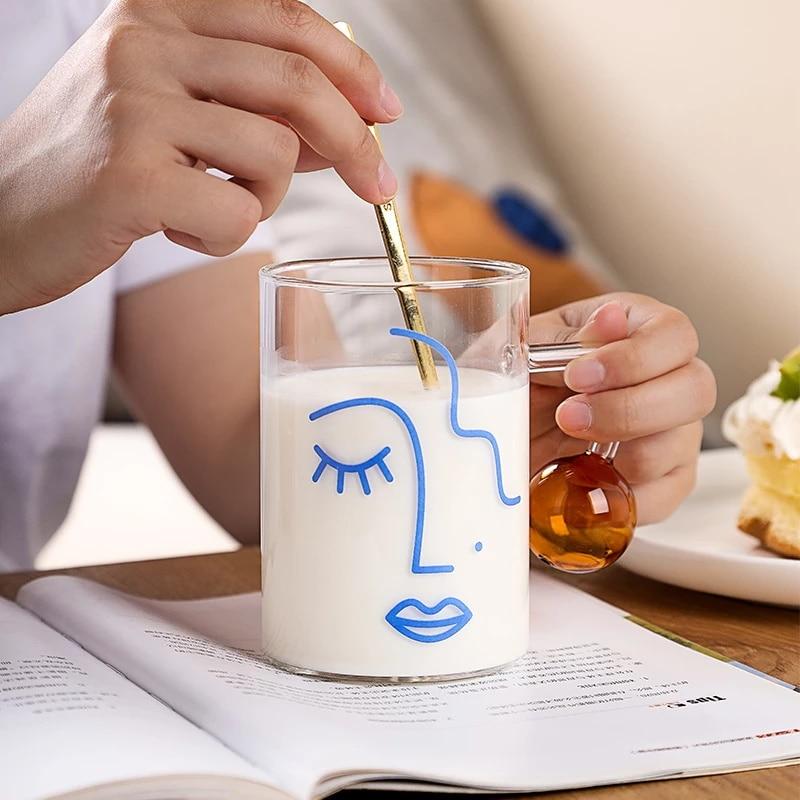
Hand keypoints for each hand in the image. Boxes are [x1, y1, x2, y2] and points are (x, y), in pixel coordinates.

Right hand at [0, 0, 400, 312]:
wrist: (2, 220)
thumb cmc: (98, 167)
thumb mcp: (176, 115)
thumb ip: (256, 110)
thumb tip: (344, 129)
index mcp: (158, 11)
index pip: (286, 19)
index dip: (353, 67)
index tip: (386, 112)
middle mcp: (144, 42)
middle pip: (297, 84)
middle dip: (356, 143)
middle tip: (380, 188)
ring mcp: (134, 106)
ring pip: (274, 156)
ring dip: (263, 199)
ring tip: (210, 205)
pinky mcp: (129, 178)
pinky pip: (236, 217)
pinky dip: (221, 238)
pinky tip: (173, 229)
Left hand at [530, 294, 716, 523]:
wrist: (502, 434)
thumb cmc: (519, 381)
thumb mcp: (524, 352)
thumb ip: (564, 337)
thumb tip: (609, 320)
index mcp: (637, 330)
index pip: (673, 334)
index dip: (633, 359)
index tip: (578, 376)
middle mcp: (668, 378)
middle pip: (695, 390)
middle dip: (628, 409)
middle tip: (569, 417)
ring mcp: (673, 432)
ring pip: (676, 446)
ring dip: (619, 454)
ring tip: (567, 453)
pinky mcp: (664, 481)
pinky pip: (663, 496)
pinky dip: (620, 496)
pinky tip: (582, 484)